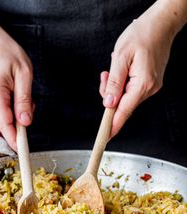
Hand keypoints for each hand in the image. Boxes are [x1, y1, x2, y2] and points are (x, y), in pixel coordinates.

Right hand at [0, 33, 33, 150]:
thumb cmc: (6, 53)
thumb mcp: (23, 73)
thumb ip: (24, 99)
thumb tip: (25, 122)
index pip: (5, 122)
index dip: (14, 138)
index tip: (22, 149)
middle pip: (4, 125)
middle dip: (20, 124)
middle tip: (29, 104)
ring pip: (5, 120)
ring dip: (18, 115)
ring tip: (22, 92)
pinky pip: (4, 114)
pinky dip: (14, 110)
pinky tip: (17, 95)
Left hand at [99, 1, 179, 137]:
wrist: (160, 25)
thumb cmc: (142, 35)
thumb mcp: (121, 57)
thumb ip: (113, 83)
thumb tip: (108, 103)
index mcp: (142, 85)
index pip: (123, 111)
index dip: (112, 125)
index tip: (105, 137)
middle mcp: (149, 89)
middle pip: (122, 104)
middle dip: (109, 95)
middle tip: (105, 75)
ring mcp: (151, 87)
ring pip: (125, 97)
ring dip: (115, 87)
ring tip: (115, 68)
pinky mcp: (150, 83)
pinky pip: (131, 91)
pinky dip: (122, 84)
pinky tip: (122, 70)